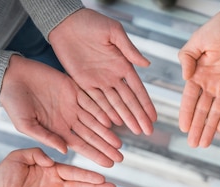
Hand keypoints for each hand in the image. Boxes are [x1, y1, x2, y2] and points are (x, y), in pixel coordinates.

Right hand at [0, 55, 122, 166]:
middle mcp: (68, 119)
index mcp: (57, 130)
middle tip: (120, 158)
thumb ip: (45, 137)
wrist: (10, 76)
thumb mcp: (25, 124)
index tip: (109, 165)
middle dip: (105, 147)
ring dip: (106, 132)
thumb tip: (64, 152)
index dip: (94, 155)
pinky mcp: (73, 88)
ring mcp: (72, 104)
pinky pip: (90, 100)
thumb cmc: (13, 102)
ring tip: (119, 144)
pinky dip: (100, 110)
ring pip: (94, 120)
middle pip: (91, 135)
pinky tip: (110, 121)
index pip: (80, 146)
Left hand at [49, 9, 155, 135]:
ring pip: (114, 104)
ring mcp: (98, 81)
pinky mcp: (83, 83)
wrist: (65, 22)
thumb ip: (129, 49)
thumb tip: (147, 65)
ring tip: (134, 131)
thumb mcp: (113, 32)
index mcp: (122, 65)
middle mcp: (112, 76)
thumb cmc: (91, 22)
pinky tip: (112, 123)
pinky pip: (95, 101)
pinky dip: (104, 112)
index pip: (137, 89)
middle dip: (138, 116)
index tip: (153, 117)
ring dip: (124, 118)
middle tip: (147, 131)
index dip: (145, 104)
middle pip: (128, 101)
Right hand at [178, 11, 219, 147]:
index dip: (187, 114)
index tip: (183, 128)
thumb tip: (185, 77)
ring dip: (211, 128)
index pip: (190, 99)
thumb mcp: (198, 41)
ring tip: (206, 143)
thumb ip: (187, 58)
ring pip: (218, 112)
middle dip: (198, 128)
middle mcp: (212, 84)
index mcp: (199, 74)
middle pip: (203, 110)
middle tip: (194, 144)